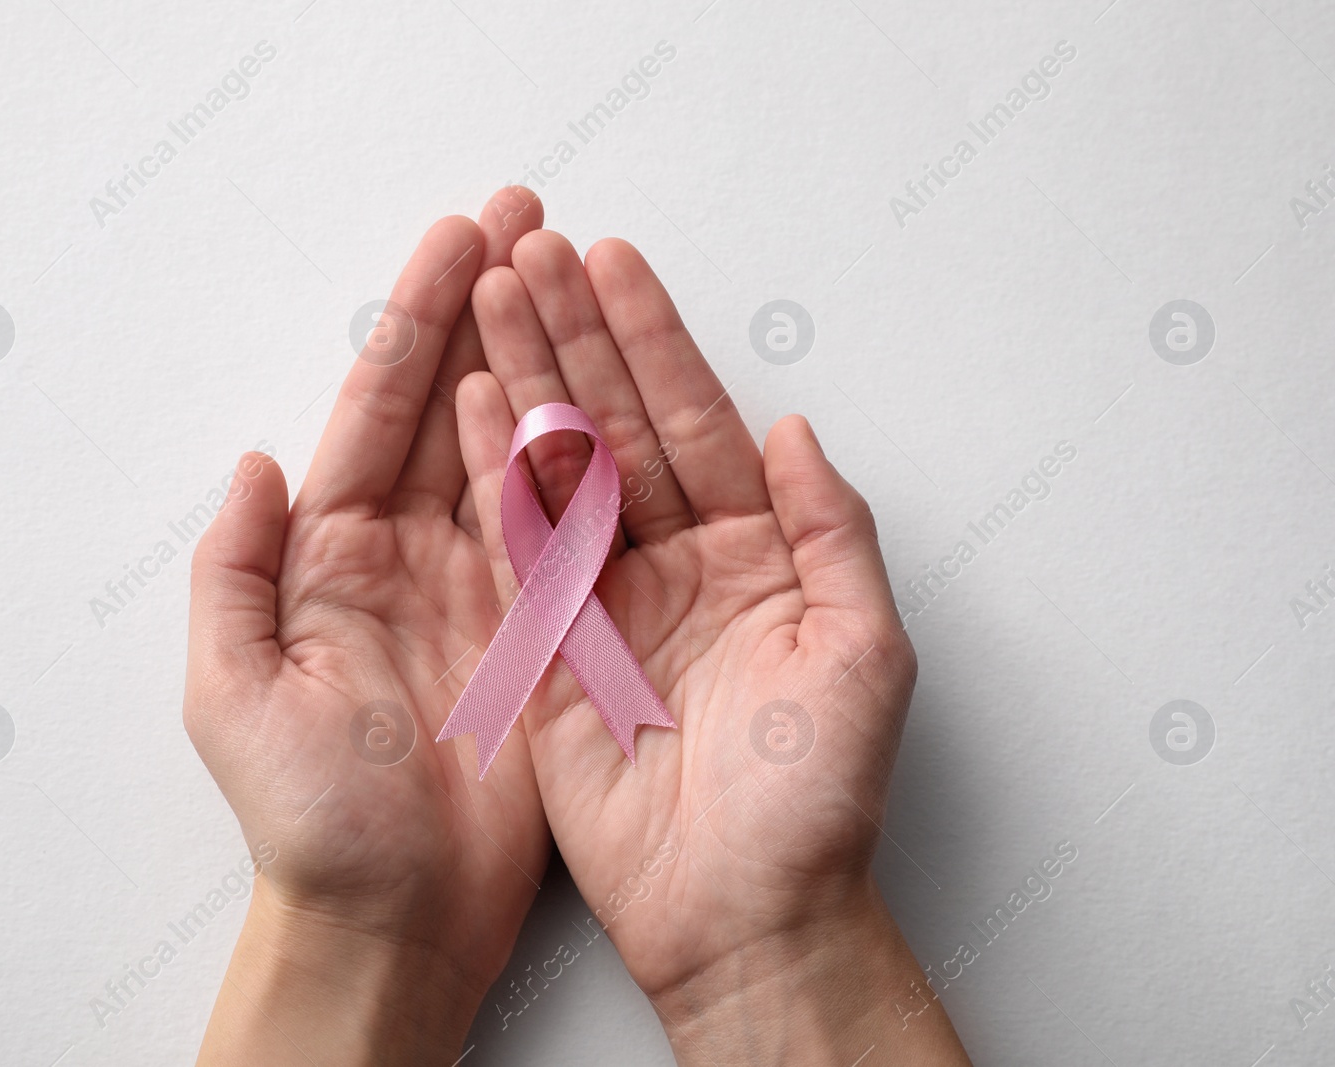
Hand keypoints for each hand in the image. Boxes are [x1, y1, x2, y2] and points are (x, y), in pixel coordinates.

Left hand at [185, 188, 552, 1065]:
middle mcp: (406, 555)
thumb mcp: (236, 697)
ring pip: (511, 445)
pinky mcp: (543, 627)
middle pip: (448, 404)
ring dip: (538, 357)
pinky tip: (604, 390)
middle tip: (529, 220)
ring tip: (571, 275)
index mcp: (330, 556)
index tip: (459, 242)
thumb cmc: (311, 820)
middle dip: (486, 307)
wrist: (395, 918)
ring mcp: (481, 585)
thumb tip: (255, 461)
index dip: (416, 322)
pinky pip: (564, 524)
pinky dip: (582, 453)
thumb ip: (236, 573)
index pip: (376, 410)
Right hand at [454, 232, 969, 1063]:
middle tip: (529, 251)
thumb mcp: (865, 650)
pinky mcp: (551, 649)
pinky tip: (469, 408)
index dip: (653, 339)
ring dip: (524, 382)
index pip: (694, 421)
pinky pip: (517, 550)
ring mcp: (607, 601)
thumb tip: (794, 428)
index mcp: (756, 551)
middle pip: (615, 425)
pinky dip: (491, 478)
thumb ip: (833, 530)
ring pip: (559, 469)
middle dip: (572, 336)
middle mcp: (676, 561)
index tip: (612, 262)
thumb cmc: (819, 797)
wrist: (747, 912)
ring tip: (487, 298)